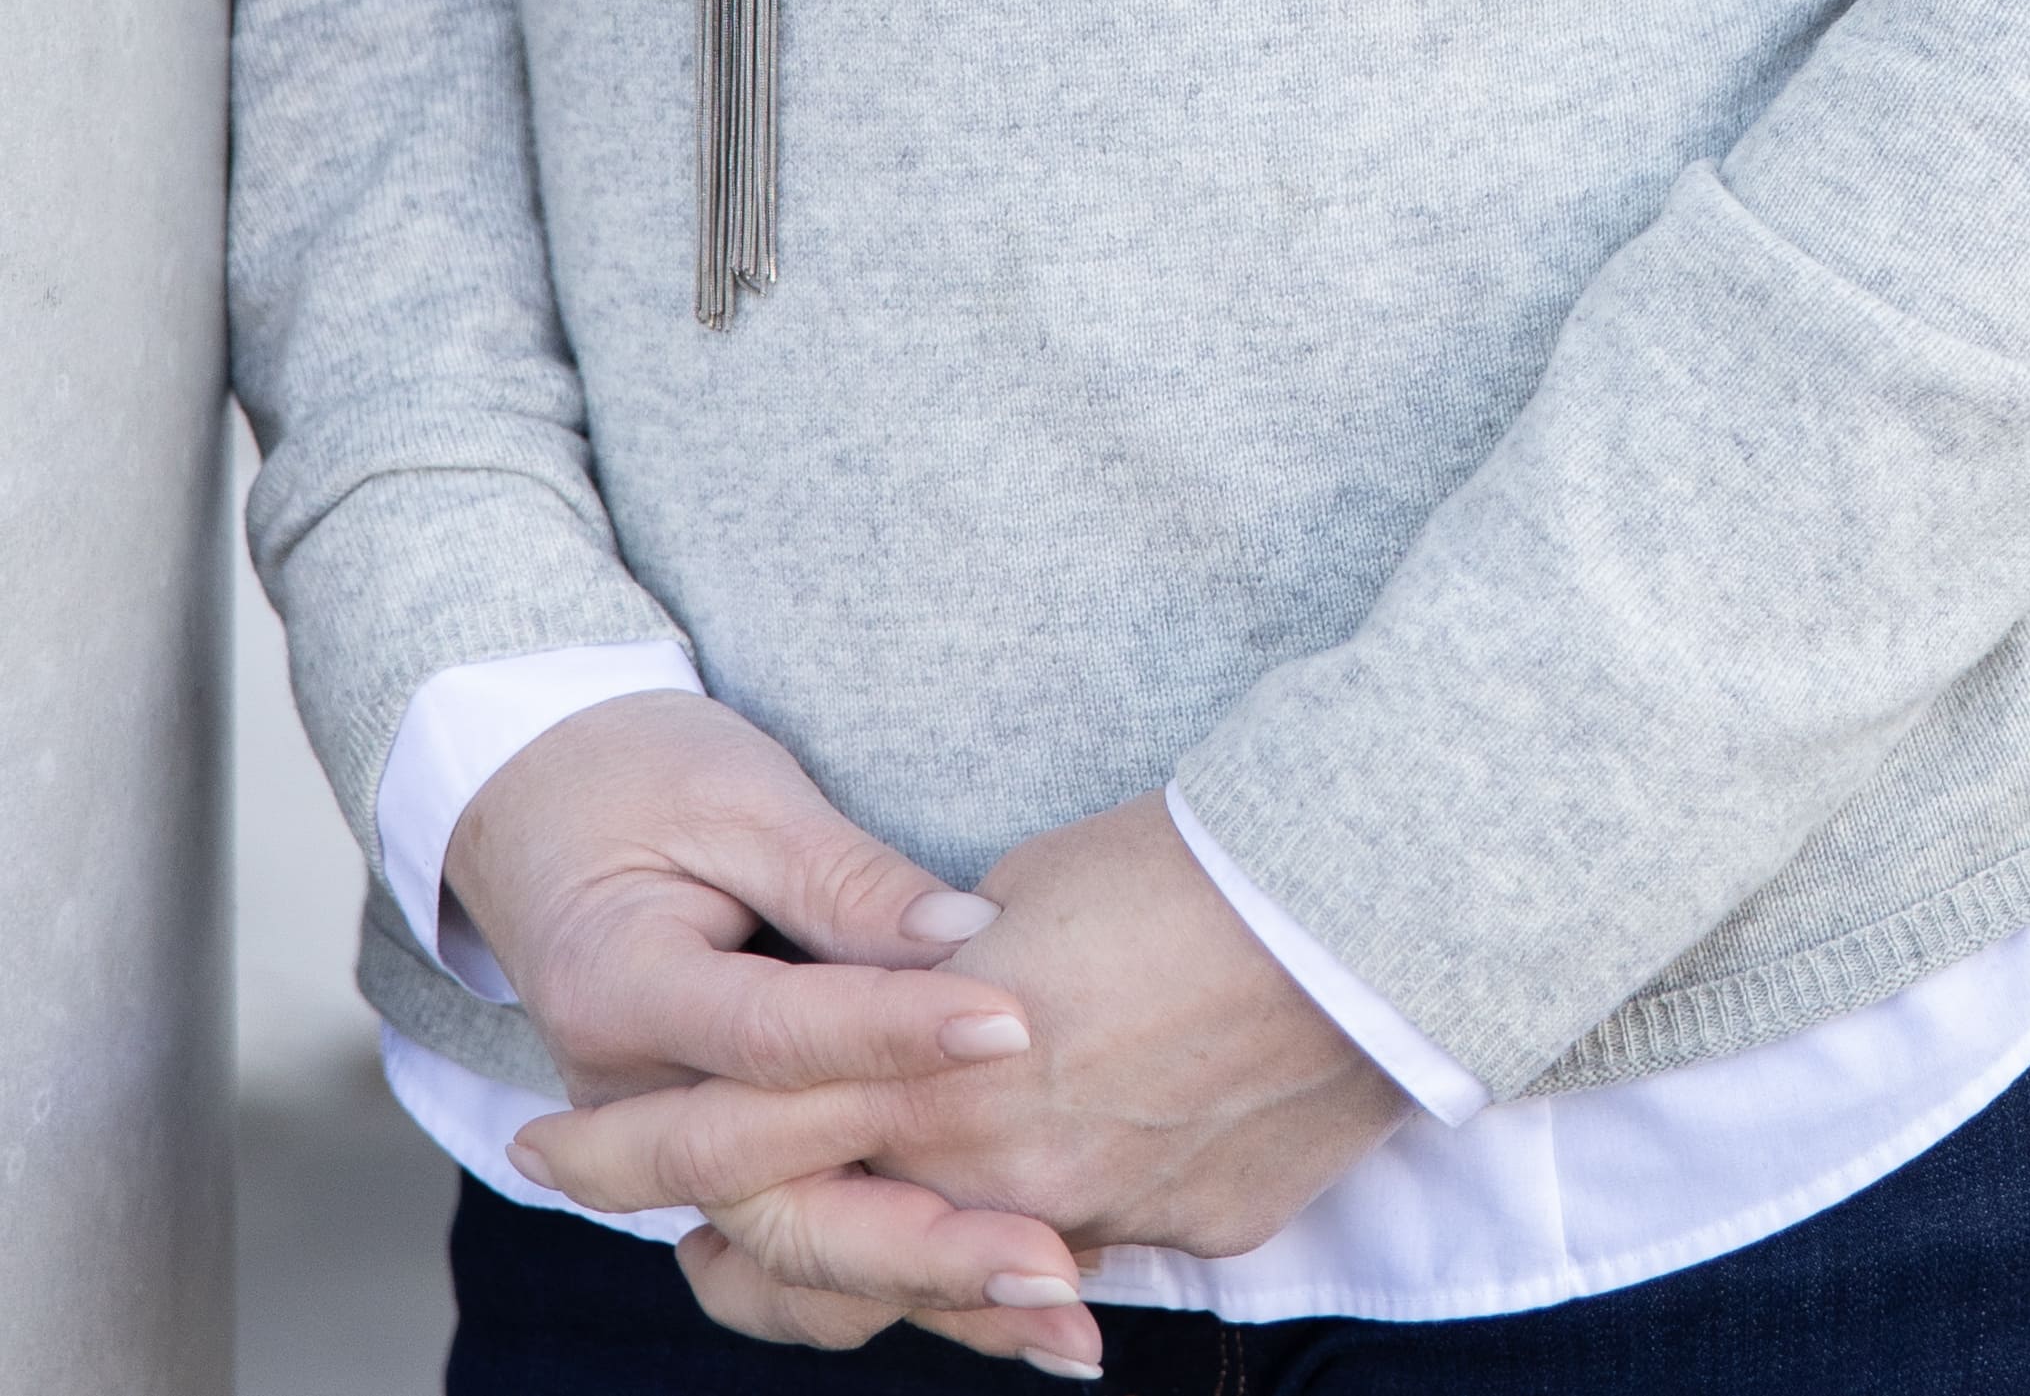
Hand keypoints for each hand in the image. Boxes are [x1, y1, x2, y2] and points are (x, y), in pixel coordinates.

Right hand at [456, 691, 1097, 1364]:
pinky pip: (795, 1254)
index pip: (771, 1036)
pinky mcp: (714, 1166)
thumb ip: (846, 877)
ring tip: (1056, 1315)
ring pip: (789, 1261)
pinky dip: (893, 1283)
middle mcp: (627, 1103)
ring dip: (925, 1293)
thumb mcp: (742, 794)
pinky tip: (1002, 1300)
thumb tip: (970, 936)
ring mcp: (664, 1152)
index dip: (895, 1035)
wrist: (545, 809)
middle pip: (772, 1202)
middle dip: (924, 1242)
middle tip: (1054, 1264)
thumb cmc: (644, 777)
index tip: (1018, 1027)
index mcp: (617, 988)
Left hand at [512, 791, 1407, 1308]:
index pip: (745, 1139)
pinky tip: (1049, 1204)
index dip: (639, 1146)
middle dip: (731, 1236)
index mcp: (940, 1074)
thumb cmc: (1196, 858)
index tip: (550, 1141)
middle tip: (657, 1218)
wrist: (1379, 900)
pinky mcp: (1203, 1229)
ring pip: (962, 1271)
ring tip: (835, 1225)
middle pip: (831, 1244)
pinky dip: (1049, 1231)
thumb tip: (918, 1005)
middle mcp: (1008, 1172)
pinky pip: (1095, 1246)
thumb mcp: (1029, 886)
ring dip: (900, 1255)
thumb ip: (941, 971)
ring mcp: (1109, 1216)